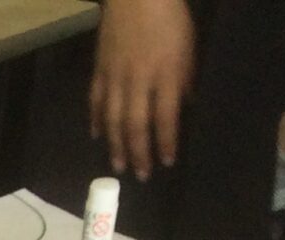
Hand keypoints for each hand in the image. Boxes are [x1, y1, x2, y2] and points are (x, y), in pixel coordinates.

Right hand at [91, 0, 195, 179]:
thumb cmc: (171, 19)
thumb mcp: (188, 48)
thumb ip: (184, 80)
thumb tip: (184, 107)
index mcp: (165, 74)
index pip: (165, 117)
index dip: (166, 142)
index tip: (167, 161)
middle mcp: (139, 81)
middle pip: (136, 125)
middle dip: (139, 152)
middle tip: (141, 175)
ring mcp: (116, 77)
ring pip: (114, 119)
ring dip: (116, 145)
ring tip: (118, 165)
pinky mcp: (100, 71)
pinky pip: (97, 101)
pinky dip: (97, 120)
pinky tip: (98, 135)